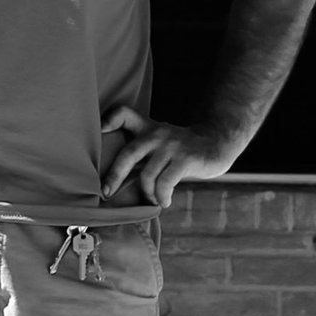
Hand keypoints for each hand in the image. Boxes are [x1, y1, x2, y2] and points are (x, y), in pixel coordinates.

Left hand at [102, 113, 233, 207]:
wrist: (217, 144)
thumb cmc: (181, 150)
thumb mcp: (160, 142)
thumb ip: (141, 151)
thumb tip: (114, 180)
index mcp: (147, 128)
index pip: (124, 114)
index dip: (108, 121)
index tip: (98, 132)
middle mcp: (157, 134)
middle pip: (128, 154)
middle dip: (114, 176)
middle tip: (107, 193)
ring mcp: (171, 146)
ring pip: (148, 175)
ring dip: (147, 193)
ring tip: (154, 198)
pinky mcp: (185, 159)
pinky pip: (165, 184)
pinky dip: (162, 197)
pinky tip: (165, 201)